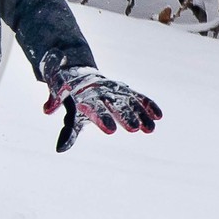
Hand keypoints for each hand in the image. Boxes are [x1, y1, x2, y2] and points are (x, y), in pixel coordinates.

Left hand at [41, 53, 161, 153]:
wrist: (75, 70)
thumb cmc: (69, 96)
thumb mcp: (67, 111)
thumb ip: (68, 130)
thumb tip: (60, 149)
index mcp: (84, 98)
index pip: (94, 109)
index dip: (102, 119)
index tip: (110, 130)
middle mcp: (101, 92)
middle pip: (115, 105)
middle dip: (124, 116)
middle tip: (133, 129)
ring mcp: (114, 89)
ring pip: (129, 101)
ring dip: (140, 114)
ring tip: (150, 129)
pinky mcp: (123, 89)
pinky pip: (137, 96)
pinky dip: (147, 104)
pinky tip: (158, 116)